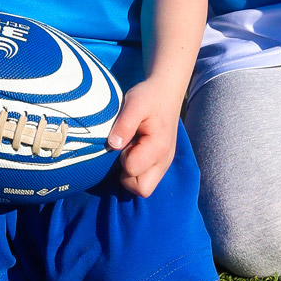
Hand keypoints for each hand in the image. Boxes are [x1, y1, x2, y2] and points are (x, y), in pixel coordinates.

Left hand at [106, 79, 181, 197]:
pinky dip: (137, 172)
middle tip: (125, 152)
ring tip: (130, 150)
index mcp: (158, 147)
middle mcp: (164, 160)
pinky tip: (134, 151)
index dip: (122, 157)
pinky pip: (147, 179)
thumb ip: (125, 124)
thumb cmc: (149, 96)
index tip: (124, 140)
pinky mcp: (161, 163)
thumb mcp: (134, 103)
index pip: (132, 170)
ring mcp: (164, 163)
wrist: (166, 91)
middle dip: (127, 176)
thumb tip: (114, 145)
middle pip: (142, 189)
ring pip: (144, 187)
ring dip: (132, 174)